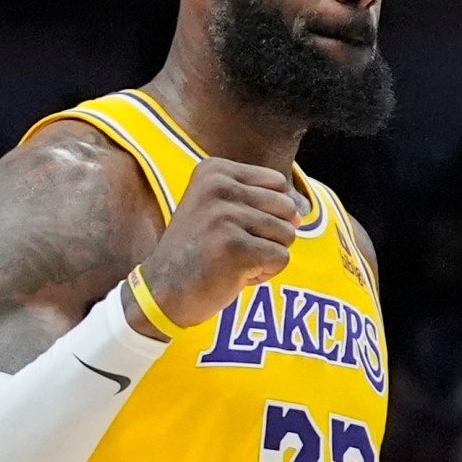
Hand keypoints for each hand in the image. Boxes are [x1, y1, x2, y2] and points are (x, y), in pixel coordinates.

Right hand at [134, 158, 300, 328]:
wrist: (162, 291)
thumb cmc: (198, 251)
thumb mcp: (218, 208)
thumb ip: (260, 201)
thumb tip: (300, 215)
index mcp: (213, 170)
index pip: (278, 183)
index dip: (266, 212)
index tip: (231, 228)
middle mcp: (218, 187)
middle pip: (286, 207)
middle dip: (270, 235)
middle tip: (232, 248)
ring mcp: (226, 217)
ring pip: (287, 234)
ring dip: (266, 255)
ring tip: (232, 260)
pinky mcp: (236, 248)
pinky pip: (281, 258)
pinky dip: (265, 273)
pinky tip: (234, 275)